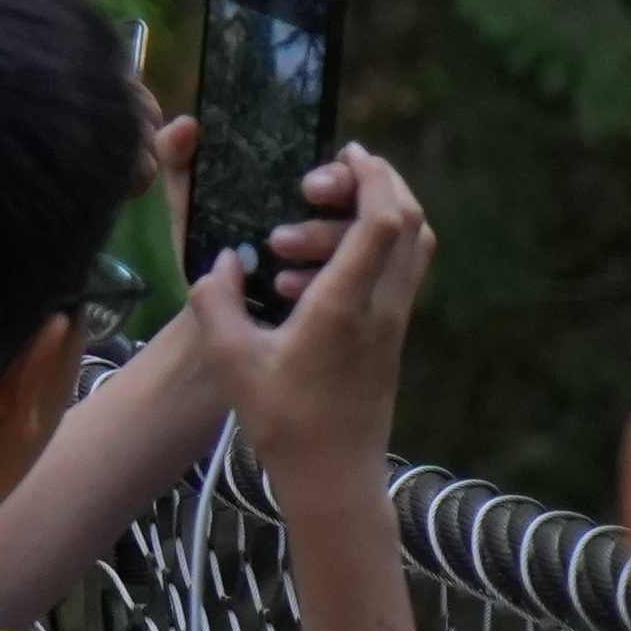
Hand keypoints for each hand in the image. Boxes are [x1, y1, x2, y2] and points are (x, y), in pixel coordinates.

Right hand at [197, 143, 430, 478]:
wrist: (334, 476)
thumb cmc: (283, 422)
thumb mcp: (233, 361)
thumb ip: (218, 301)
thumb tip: (223, 260)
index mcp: (345, 306)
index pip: (383, 223)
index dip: (373, 178)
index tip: (348, 154)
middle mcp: (381, 307)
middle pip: (411, 223)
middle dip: (377, 184)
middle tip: (323, 182)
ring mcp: (394, 322)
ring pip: (412, 247)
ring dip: (372, 217)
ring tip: (307, 227)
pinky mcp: (391, 336)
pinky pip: (398, 272)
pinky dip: (372, 248)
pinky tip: (317, 267)